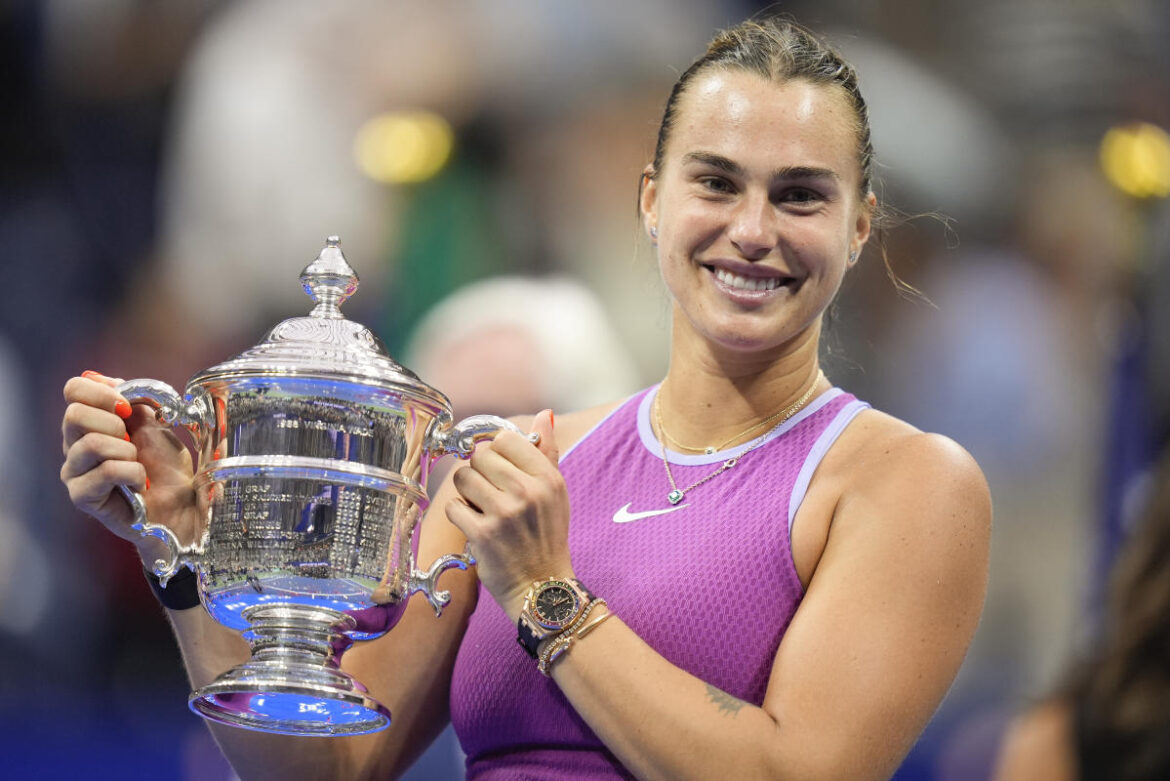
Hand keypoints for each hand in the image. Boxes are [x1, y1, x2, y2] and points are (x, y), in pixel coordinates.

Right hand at [60, 371, 198, 559]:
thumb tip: (106, 380)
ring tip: (138, 466)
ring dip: (127, 452)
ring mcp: (74, 471)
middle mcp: (73, 444)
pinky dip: (132, 475)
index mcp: (90, 422)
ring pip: (91, 443)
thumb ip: (131, 399)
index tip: (128, 405)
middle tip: (133, 443)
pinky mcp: (82, 496)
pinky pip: (105, 471)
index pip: (74, 389)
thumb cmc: (167, 467)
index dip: (103, 391)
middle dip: (116, 424)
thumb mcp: (154, 424)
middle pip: (75, 414)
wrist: (182, 506)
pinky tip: (138, 486)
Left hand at [445, 410, 571, 621]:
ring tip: (482, 508)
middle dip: (479, 473)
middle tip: (490, 494)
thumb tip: (545, 414)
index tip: (499, 470)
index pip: (505, 438)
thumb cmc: (547, 537)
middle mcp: (527, 491)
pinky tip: (474, 525)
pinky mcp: (482, 534)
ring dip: (466, 492)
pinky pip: (453, 506)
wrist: (543, 588)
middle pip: (479, 456)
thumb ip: (548, 451)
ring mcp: (504, 513)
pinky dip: (459, 515)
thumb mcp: (557, 493)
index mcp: (547, 477)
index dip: (495, 452)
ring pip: (462, 478)